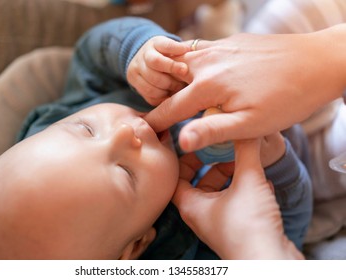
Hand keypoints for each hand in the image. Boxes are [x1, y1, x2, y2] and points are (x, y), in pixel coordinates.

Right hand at [127, 36, 189, 105]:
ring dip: (165, 90)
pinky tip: (168, 96)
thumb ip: (182, 50)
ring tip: (176, 90)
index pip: (163, 49)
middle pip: (155, 70)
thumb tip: (192, 53)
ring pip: (150, 86)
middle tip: (182, 84)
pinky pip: (148, 95)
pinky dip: (160, 98)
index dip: (173, 62)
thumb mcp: (174, 47)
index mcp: (155, 43)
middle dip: (171, 80)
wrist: (145, 57)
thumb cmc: (167, 54)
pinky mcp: (133, 82)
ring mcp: (135, 70)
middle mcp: (142, 55)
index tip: (185, 69)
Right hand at [145, 26, 345, 151]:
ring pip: (183, 62)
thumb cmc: (287, 98)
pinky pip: (200, 50)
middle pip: (170, 81)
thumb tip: (181, 141)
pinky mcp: (230, 41)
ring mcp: (218, 47)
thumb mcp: (250, 124)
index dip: (155, 122)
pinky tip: (203, 75)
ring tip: (177, 94)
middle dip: (161, 96)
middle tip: (162, 115)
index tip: (144, 132)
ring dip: (175, 78)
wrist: (318, 62)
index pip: (170, 107)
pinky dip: (192, 64)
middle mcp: (206, 61)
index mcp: (207, 85)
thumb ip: (212, 131)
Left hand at [173, 139, 303, 258]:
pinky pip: (237, 203)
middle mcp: (202, 216)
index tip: (199, 145)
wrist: (270, 263)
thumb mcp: (248, 181)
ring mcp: (220, 224)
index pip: (177, 177)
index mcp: (191, 206)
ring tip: (248, 162)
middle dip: (216, 165)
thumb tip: (247, 129)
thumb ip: (246, 152)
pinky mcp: (238, 229)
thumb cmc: (250, 226)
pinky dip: (247, 191)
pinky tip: (263, 182)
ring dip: (235, 177)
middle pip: (202, 183)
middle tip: (227, 149)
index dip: (186, 159)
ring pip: (222, 192)